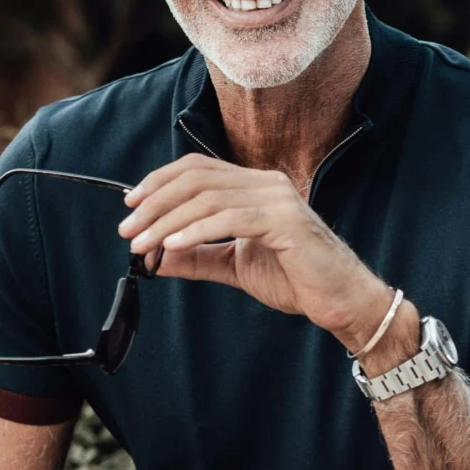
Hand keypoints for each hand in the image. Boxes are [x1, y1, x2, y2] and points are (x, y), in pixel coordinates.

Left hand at [118, 157, 390, 347]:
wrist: (341, 300)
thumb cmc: (297, 279)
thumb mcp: (235, 265)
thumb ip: (199, 257)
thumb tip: (156, 258)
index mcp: (255, 186)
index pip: (197, 169)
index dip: (159, 182)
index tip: (131, 206)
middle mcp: (266, 183)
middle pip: (196, 178)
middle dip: (155, 203)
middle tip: (128, 230)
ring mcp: (278, 199)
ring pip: (208, 198)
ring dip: (167, 221)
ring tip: (142, 245)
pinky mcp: (286, 221)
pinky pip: (231, 219)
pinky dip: (196, 231)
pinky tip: (173, 246)